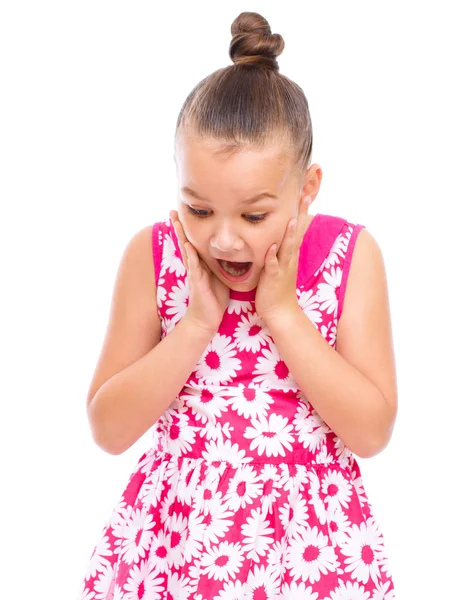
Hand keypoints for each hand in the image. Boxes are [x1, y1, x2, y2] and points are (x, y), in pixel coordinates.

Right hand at [170, 210, 229, 333]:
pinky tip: (187, 245)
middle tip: (172, 211)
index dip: (189, 228)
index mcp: (201, 263)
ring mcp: (194, 273)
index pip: (193, 241)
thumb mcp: (220, 277)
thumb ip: (222, 264)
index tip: (184, 213)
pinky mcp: (197, 282)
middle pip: (185, 241)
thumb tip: (232, 252)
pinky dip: (190, 255)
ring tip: (175, 221)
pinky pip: (193, 266)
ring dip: (181, 236)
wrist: (207, 319)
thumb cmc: (214, 298)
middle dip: (179, 226)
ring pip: (186, 250)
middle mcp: (195, 266)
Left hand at [255, 196, 311, 323]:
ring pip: (287, 248)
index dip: (301, 212)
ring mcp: (282, 268)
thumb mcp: (280, 266)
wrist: (280, 312)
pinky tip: (271, 248)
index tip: (304, 194)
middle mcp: (289, 259)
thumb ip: (279, 251)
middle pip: (295, 233)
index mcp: (290, 254)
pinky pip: (273, 266)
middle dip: (300, 215)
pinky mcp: (273, 279)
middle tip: (305, 196)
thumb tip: (278, 237)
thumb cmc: (277, 289)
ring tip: (292, 218)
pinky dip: (272, 257)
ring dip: (289, 234)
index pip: (296, 229)